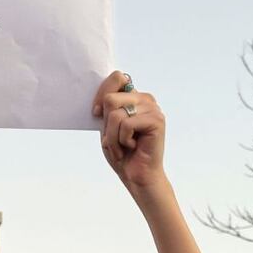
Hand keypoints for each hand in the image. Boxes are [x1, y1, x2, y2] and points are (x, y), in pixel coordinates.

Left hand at [93, 71, 166, 190]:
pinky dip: (121, 141)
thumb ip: (106, 107)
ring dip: (112, 137)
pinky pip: (126, 125)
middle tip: (115, 139)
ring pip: (116, 114)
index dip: (101, 94)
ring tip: (123, 146)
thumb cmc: (121, 151)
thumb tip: (103, 94)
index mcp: (134, 97)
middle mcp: (145, 99)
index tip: (96, 114)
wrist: (136, 174)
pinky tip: (132, 147)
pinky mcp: (157, 120)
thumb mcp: (107, 126)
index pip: (116, 77)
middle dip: (106, 125)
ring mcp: (153, 108)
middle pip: (110, 99)